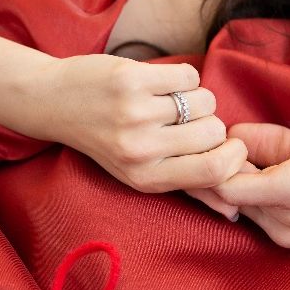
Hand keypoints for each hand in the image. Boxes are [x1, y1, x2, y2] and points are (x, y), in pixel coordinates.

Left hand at [38, 55, 244, 218]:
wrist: (55, 103)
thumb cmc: (110, 143)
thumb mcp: (144, 176)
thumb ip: (190, 191)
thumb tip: (234, 212)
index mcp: (148, 179)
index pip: (214, 171)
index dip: (233, 156)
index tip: (230, 146)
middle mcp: (140, 149)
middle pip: (214, 133)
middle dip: (212, 124)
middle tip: (191, 123)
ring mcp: (135, 112)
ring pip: (205, 102)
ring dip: (199, 99)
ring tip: (175, 103)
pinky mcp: (131, 78)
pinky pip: (189, 76)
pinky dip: (185, 78)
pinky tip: (165, 84)